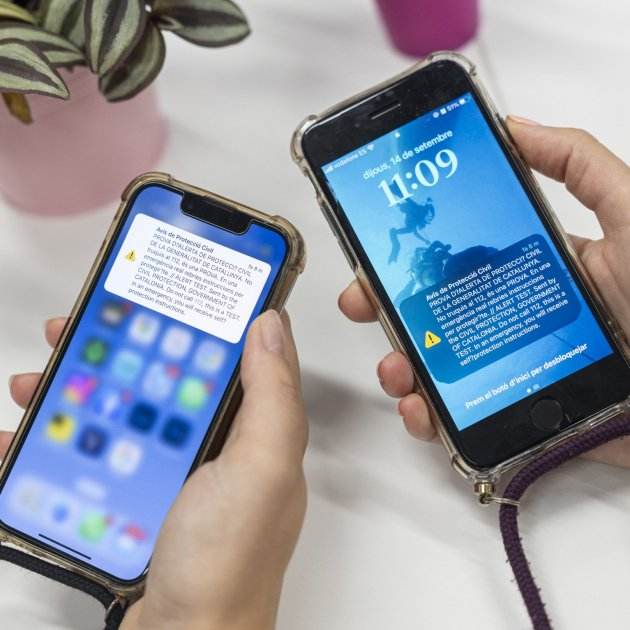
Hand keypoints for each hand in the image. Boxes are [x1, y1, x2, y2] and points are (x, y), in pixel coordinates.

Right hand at [8, 311, 306, 629]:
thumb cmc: (228, 563)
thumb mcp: (263, 467)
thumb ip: (273, 395)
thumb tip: (271, 324)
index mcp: (254, 429)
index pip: (235, 354)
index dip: (204, 317)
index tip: (169, 287)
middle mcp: (218, 445)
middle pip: (169, 376)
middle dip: (125, 346)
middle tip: (81, 328)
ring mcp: (175, 472)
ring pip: (128, 409)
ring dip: (84, 388)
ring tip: (41, 378)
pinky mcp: (139, 497)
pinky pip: (99, 455)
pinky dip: (62, 441)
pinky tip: (27, 433)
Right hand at [338, 117, 629, 467]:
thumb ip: (580, 165)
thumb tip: (514, 127)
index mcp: (536, 269)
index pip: (459, 258)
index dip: (413, 255)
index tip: (377, 251)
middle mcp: (518, 318)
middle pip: (437, 312)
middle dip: (389, 308)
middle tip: (362, 303)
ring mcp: (515, 368)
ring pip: (440, 367)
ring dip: (402, 366)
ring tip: (396, 368)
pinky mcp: (522, 415)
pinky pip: (464, 417)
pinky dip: (432, 418)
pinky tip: (422, 410)